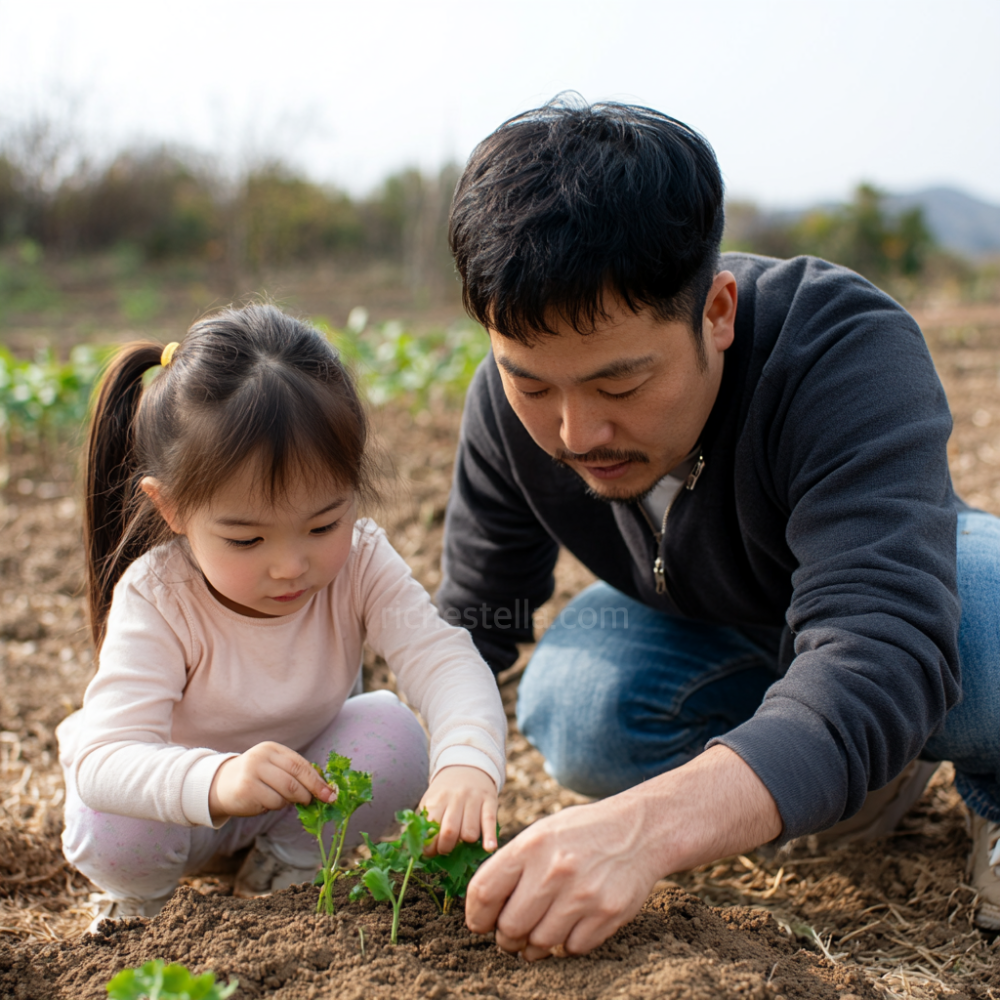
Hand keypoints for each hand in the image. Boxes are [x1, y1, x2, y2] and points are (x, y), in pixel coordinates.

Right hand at [209, 741, 334, 822]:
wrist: (220, 784)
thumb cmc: (255, 776)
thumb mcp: (273, 766)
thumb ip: (294, 772)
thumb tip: (323, 788)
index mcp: (272, 749)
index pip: (300, 764)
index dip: (317, 781)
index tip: (329, 794)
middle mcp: (261, 758)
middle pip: (294, 779)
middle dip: (308, 793)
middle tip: (311, 802)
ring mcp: (252, 773)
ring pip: (284, 794)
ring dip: (289, 802)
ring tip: (279, 799)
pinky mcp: (246, 790)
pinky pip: (271, 803)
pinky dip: (274, 807)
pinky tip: (264, 802)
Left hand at [418, 765, 497, 854]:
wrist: (467, 768)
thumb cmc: (445, 793)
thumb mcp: (430, 801)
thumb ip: (424, 822)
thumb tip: (415, 848)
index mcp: (437, 799)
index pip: (431, 829)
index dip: (430, 847)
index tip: (430, 853)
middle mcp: (455, 798)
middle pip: (450, 832)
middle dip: (446, 848)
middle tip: (446, 850)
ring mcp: (474, 800)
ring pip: (470, 833)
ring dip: (466, 844)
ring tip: (463, 842)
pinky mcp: (489, 802)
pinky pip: (490, 822)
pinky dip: (490, 837)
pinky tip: (488, 848)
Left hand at [465, 745, 781, 959]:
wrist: (638, 830)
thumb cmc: (580, 834)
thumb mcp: (542, 833)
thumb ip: (512, 866)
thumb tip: (482, 909)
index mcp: (531, 845)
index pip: (485, 892)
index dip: (476, 915)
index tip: (480, 923)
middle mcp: (554, 869)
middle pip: (510, 927)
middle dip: (506, 937)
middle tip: (511, 935)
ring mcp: (583, 893)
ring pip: (539, 943)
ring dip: (534, 945)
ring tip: (539, 932)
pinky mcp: (607, 913)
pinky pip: (571, 948)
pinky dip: (566, 943)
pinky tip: (571, 923)